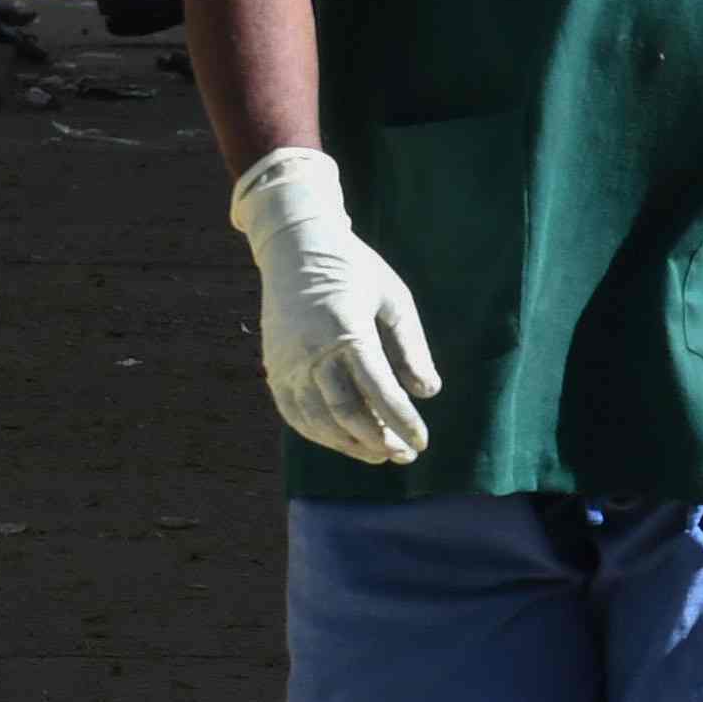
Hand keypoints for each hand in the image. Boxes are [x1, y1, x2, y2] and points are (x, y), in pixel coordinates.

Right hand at [231, 148, 439, 465]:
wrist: (295, 246)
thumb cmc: (354, 270)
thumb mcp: (393, 298)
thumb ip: (411, 347)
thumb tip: (428, 393)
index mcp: (347, 330)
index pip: (379, 390)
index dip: (402, 421)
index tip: (421, 441)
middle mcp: (312, 351)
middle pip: (346, 413)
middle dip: (379, 441)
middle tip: (404, 455)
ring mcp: (288, 362)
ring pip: (318, 421)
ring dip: (350, 445)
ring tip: (380, 454)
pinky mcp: (274, 368)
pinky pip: (294, 414)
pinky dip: (319, 434)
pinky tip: (345, 441)